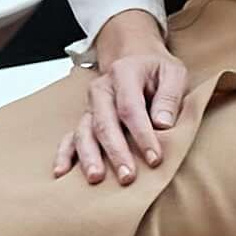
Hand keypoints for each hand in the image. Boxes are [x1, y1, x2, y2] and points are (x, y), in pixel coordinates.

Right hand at [52, 11, 185, 185]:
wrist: (134, 56)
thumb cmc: (157, 69)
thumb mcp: (174, 73)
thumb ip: (170, 96)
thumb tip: (162, 124)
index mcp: (123, 74)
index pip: (130, 109)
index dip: (142, 135)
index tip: (154, 159)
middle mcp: (101, 90)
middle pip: (104, 123)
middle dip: (115, 152)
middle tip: (127, 177)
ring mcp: (90, 105)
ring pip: (84, 132)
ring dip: (89, 157)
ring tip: (96, 179)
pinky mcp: (86, 118)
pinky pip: (70, 136)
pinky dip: (65, 154)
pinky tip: (62, 172)